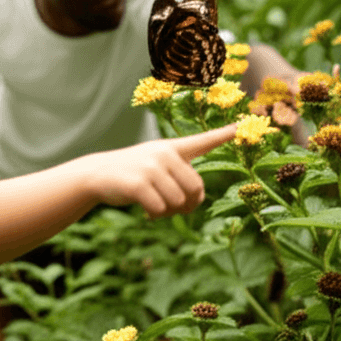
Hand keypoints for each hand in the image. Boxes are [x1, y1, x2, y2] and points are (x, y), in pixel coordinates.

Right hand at [84, 124, 235, 217]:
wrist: (96, 174)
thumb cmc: (133, 173)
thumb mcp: (156, 165)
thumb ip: (180, 176)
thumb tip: (196, 201)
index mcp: (172, 148)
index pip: (203, 140)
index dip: (224, 134)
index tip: (244, 125)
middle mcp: (164, 154)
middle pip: (195, 189)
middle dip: (187, 205)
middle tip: (173, 208)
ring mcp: (150, 168)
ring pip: (178, 202)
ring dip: (169, 212)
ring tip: (155, 207)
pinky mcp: (138, 184)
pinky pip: (160, 208)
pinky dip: (155, 215)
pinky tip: (146, 212)